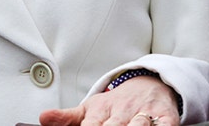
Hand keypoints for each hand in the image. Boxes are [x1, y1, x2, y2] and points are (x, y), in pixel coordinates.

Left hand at [39, 75, 178, 125]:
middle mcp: (122, 112)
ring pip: (138, 125)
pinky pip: (165, 125)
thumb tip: (43, 118)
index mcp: (100, 110)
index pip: (90, 125)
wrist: (148, 86)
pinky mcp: (165, 117)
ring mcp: (144, 114)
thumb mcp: (90, 107)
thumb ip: (67, 117)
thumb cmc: (116, 103)